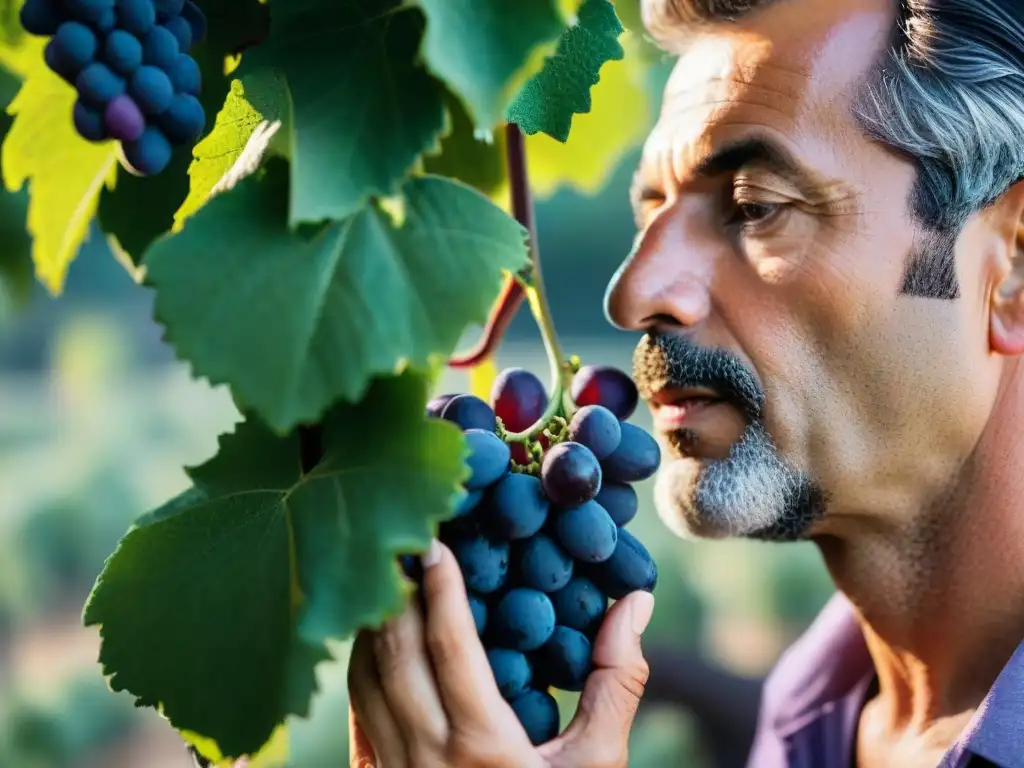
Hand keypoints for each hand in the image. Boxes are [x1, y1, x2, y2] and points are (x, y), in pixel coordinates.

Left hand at [347, 539, 654, 767]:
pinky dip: (362, 659)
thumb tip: (635, 601)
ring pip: (363, 673)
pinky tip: (379, 630)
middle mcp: (422, 755)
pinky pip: (355, 705)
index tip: (437, 540)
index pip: (448, 644)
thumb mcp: (598, 764)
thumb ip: (617, 681)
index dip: (441, 586)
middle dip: (397, 587)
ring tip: (390, 570)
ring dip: (375, 618)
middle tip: (406, 536)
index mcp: (480, 745)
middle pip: (394, 649)